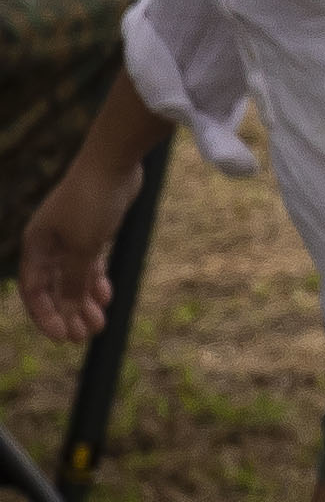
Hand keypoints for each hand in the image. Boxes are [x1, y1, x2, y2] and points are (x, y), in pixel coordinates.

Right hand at [18, 151, 141, 342]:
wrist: (114, 162)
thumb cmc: (92, 202)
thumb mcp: (83, 246)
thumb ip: (73, 280)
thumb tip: (65, 312)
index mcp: (36, 245)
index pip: (33, 290)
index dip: (45, 316)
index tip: (62, 338)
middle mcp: (49, 242)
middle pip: (54, 287)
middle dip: (67, 313)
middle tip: (84, 338)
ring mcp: (71, 236)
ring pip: (74, 277)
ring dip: (83, 302)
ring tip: (98, 325)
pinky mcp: (93, 231)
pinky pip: (89, 264)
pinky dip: (96, 281)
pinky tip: (105, 298)